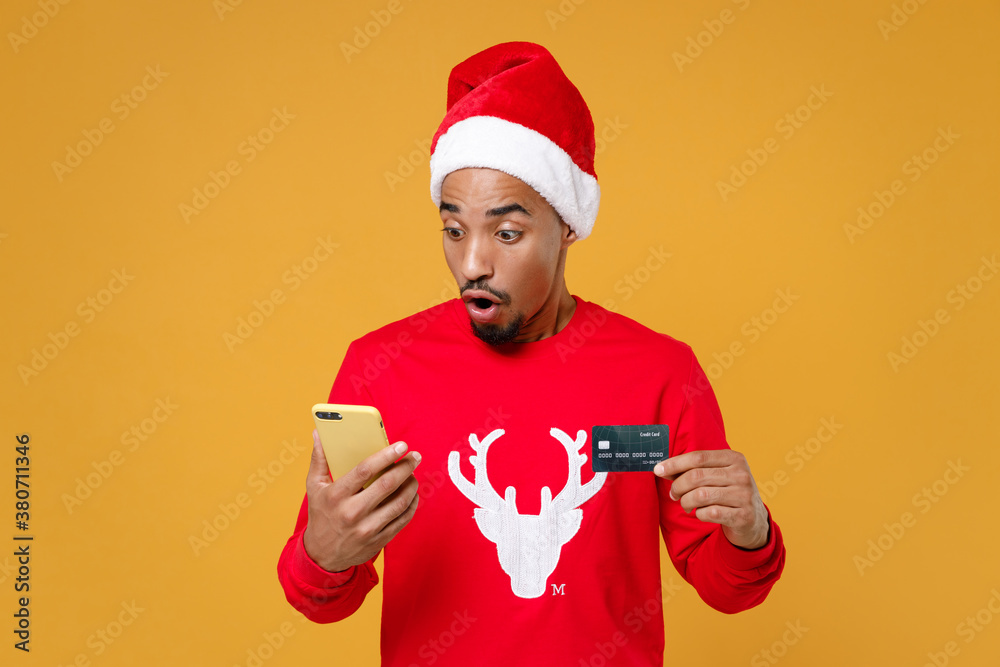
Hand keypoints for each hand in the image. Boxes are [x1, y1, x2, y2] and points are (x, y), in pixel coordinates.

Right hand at [302, 429, 420, 572]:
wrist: (322, 556)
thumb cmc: (320, 515)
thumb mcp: (314, 487)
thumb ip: (319, 459)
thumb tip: (319, 434)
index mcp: (336, 496)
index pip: (365, 470)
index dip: (386, 455)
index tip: (401, 445)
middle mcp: (352, 512)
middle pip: (387, 485)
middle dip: (406, 467)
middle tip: (415, 456)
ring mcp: (367, 528)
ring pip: (399, 502)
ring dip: (411, 485)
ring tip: (413, 474)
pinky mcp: (379, 540)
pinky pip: (403, 519)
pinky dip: (412, 504)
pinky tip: (412, 494)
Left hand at [654, 449, 768, 549]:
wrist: (753, 520)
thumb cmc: (727, 493)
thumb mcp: (716, 475)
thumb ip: (693, 470)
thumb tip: (662, 469)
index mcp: (734, 458)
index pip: (698, 457)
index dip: (674, 463)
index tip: (658, 470)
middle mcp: (741, 474)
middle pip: (696, 476)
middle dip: (678, 486)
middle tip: (673, 494)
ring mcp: (744, 495)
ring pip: (700, 495)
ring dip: (686, 501)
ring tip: (685, 504)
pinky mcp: (743, 516)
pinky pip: (709, 513)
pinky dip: (699, 514)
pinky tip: (701, 513)